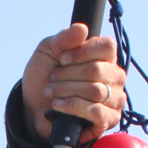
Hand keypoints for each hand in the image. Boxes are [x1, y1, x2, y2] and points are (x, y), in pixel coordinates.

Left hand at [21, 24, 125, 143]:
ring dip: (67, 91)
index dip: (81, 52)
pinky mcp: (108, 119)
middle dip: (68, 75)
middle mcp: (114, 77)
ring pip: (96, 91)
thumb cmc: (44, 77)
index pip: (107, 47)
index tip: (61, 59)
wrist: (33, 108)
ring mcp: (114, 99)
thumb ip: (63, 38)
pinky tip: (59, 107)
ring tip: (52, 94)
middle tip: (53, 79)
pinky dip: (74, 108)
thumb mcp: (47, 51)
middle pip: (97, 70)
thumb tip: (82, 28)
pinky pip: (98, 113)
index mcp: (105, 57)